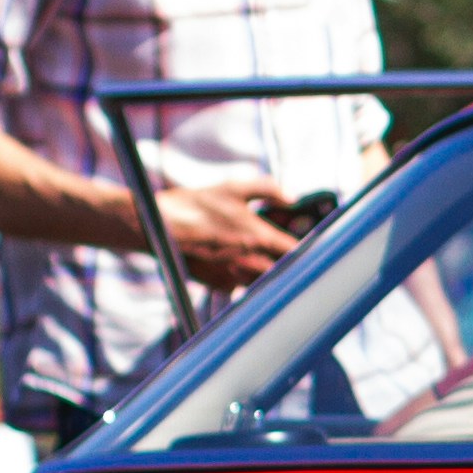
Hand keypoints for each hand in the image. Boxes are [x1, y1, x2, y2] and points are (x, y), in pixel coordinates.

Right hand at [155, 178, 304, 287]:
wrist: (158, 227)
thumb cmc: (196, 204)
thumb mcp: (234, 188)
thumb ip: (268, 190)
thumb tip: (292, 197)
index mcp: (259, 237)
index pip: (296, 251)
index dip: (308, 249)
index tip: (314, 245)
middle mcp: (250, 262)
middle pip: (283, 270)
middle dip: (287, 261)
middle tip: (286, 249)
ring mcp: (235, 276)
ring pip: (262, 279)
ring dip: (265, 269)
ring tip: (258, 253)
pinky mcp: (219, 284)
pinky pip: (240, 282)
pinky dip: (242, 273)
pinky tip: (233, 259)